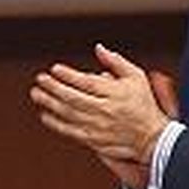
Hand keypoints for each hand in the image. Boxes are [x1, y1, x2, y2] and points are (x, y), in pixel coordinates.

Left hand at [30, 44, 170, 166]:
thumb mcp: (136, 78)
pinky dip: (55, 123)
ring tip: (36, 93)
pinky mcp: (93, 140)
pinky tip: (44, 114)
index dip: (69, 75)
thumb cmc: (142, 104)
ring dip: (49, 103)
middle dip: (53, 88)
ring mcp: (98, 126)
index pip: (88, 83)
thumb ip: (116, 62)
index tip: (55, 68)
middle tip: (40, 79)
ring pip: (69, 114)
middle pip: (74, 98)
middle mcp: (105, 110)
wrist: (152, 137)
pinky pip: (70, 131)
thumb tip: (98, 48)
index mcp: (115, 93)